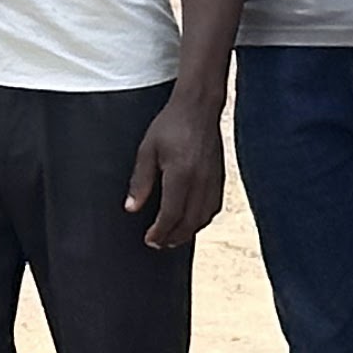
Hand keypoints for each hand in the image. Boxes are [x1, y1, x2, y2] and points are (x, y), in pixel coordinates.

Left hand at [122, 97, 225, 250]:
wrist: (199, 108)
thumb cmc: (170, 125)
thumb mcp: (146, 150)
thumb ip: (140, 181)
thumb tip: (131, 208)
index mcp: (181, 175)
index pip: (171, 214)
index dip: (160, 232)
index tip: (149, 240)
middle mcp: (201, 182)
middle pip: (189, 221)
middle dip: (173, 237)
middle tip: (158, 244)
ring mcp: (214, 181)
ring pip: (204, 217)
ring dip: (188, 232)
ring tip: (172, 237)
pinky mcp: (220, 178)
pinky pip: (213, 207)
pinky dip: (201, 219)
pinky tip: (190, 220)